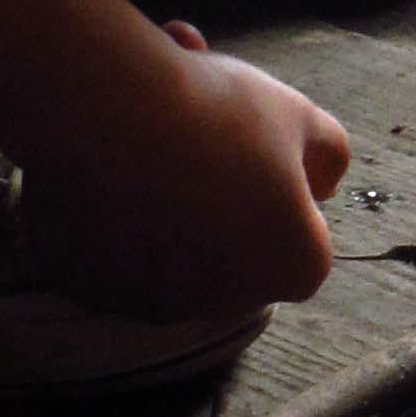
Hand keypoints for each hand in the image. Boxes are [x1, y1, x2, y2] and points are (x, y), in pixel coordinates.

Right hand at [13, 22, 351, 320]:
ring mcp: (151, 301)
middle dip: (225, 206)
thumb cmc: (217, 114)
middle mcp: (225, 302)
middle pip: (236, 253)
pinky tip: (105, 166)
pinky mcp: (88, 288)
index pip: (301, 242)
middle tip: (202, 143)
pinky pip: (111, 256)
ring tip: (150, 143)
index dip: (285, 194)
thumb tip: (324, 181)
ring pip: (171, 254)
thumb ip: (327, 155)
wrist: (101, 115)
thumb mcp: (300, 116)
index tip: (258, 152)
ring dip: (168, 210)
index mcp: (291, 268)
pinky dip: (113, 220)